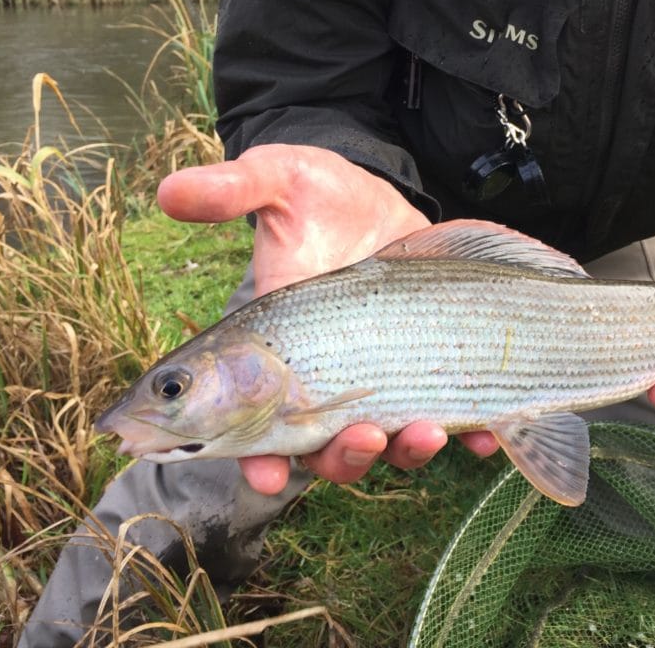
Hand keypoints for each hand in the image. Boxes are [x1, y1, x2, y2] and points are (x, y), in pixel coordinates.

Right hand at [157, 144, 497, 494]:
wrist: (379, 198)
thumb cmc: (317, 192)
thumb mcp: (279, 179)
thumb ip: (233, 188)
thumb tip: (169, 190)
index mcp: (276, 350)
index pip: (252, 419)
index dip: (254, 457)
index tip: (265, 475)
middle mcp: (325, 377)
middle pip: (325, 447)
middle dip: (344, 457)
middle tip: (364, 437)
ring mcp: (381, 378)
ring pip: (388, 441)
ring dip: (407, 451)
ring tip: (430, 431)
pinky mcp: (432, 367)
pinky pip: (450, 418)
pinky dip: (470, 437)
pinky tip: (485, 438)